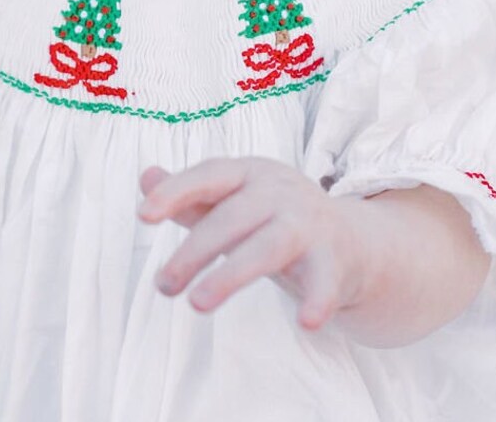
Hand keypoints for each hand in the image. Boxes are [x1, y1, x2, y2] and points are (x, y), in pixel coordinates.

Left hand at [137, 157, 368, 329]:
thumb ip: (190, 196)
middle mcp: (278, 192)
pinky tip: (306, 322)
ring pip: (267, 247)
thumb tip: (145, 178)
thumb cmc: (275, 219)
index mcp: (249, 174)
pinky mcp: (334, 260)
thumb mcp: (234, 201)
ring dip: (231, 274)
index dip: (175, 192)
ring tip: (197, 303)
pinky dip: (317, 299)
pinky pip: (325, 281)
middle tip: (163, 286)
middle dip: (195, 251)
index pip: (208, 176)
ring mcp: (308, 224)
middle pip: (232, 218)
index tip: (143, 214)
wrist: (351, 240)